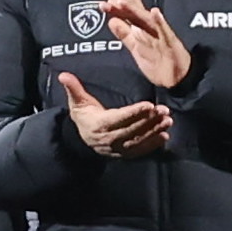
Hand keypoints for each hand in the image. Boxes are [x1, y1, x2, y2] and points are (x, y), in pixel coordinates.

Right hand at [58, 70, 174, 158]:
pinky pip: (140, 151)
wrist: (81, 141)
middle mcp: (109, 138)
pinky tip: (164, 137)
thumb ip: (73, 88)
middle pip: (132, 130)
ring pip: (138, 141)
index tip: (148, 105)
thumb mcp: (77, 102)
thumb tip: (63, 75)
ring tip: (167, 121)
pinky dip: (153, 145)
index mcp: (99, 124)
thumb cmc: (84, 117)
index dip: (134, 112)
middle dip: (149, 120)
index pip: (119, 118)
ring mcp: (118, 149)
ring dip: (154, 132)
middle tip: (164, 111)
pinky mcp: (124, 154)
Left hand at [99, 0, 192, 90]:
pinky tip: (155, 12)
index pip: (126, 14)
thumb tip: (111, 21)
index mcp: (141, 29)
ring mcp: (159, 34)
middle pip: (134, 12)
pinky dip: (160, 21)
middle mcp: (149, 28)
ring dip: (133, 10)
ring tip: (121, 3)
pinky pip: (165, 30)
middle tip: (105, 5)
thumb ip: (124, 34)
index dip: (114, 9)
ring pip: (146, 19)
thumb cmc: (158, 61)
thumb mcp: (136, 47)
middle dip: (119, 7)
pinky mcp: (170, 42)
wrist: (178, 77)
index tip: (102, 6)